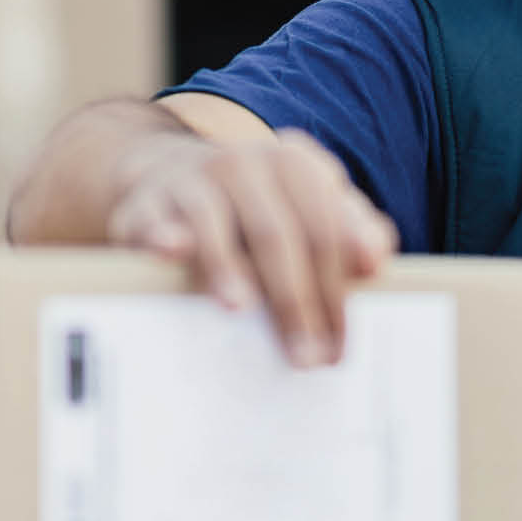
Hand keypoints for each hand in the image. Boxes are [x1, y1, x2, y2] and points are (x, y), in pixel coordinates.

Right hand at [106, 128, 398, 367]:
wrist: (173, 174)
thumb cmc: (259, 208)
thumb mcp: (311, 208)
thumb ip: (354, 231)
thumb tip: (374, 261)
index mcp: (295, 163)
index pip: (325, 229)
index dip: (336, 288)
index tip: (341, 342)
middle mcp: (244, 163)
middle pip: (277, 234)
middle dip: (294, 300)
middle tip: (304, 357)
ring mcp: (193, 179)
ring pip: (216, 223)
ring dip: (228, 266)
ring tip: (240, 309)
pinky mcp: (147, 201)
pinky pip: (154, 220)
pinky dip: (162, 235)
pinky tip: (171, 252)